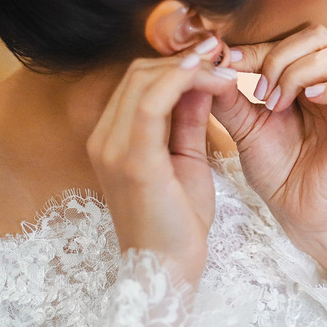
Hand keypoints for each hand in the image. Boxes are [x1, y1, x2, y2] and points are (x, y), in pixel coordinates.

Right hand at [86, 47, 240, 285]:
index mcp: (112, 139)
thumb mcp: (186, 160)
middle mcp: (103, 139)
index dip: (176, 62)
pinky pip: (153, 103)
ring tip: (223, 65)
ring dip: (188, 67)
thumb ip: (189, 120)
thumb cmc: (178, 223)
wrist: (167, 271)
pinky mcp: (132, 160)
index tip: (213, 56)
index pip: (137, 82)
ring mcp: (113, 149)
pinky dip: (183, 82)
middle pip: (137, 73)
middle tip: (222, 54)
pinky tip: (212, 79)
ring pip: (143, 80)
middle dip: (183, 58)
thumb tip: (202, 80)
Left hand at [211, 26, 326, 279]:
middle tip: (258, 90)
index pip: (290, 37)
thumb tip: (210, 63)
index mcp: (305, 77)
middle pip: (317, 35)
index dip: (259, 45)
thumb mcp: (243, 126)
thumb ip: (228, 96)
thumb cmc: (275, 168)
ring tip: (276, 104)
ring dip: (298, 74)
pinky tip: (308, 101)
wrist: (293, 212)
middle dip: (280, 56)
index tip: (229, 61)